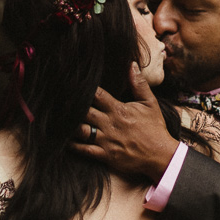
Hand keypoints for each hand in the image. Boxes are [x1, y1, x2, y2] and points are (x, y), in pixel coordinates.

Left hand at [71, 62, 179, 182]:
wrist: (160, 155)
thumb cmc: (155, 128)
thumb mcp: (150, 103)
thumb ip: (139, 84)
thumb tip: (131, 64)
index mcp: (119, 109)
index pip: (97, 95)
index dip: (84, 89)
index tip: (74, 83)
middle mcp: (110, 124)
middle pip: (85, 111)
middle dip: (73, 106)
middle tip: (60, 100)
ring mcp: (107, 140)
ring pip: (82, 130)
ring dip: (70, 124)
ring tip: (59, 118)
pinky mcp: (106, 155)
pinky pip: (85, 150)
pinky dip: (73, 145)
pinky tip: (64, 139)